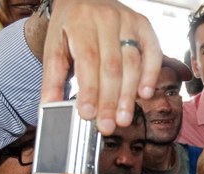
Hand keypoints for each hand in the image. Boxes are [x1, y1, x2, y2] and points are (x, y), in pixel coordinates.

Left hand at [40, 0, 161, 133]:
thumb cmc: (70, 25)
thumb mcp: (55, 45)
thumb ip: (53, 77)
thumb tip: (50, 107)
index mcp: (80, 22)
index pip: (88, 60)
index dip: (90, 90)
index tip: (88, 114)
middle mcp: (106, 18)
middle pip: (112, 66)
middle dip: (109, 100)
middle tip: (107, 125)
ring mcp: (128, 20)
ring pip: (132, 63)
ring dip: (129, 95)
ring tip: (123, 118)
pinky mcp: (144, 25)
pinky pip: (152, 52)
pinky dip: (151, 74)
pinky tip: (144, 94)